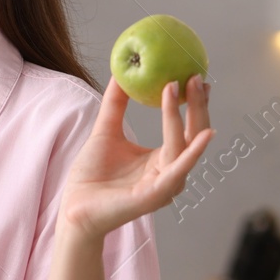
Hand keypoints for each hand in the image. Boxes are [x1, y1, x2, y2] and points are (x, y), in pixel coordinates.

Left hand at [57, 75, 213, 241]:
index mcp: (163, 158)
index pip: (185, 126)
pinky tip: (205, 134)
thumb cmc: (91, 175)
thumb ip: (116, 104)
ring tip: (184, 88)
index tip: (194, 75)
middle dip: (198, 104)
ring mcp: (166, 184)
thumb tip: (120, 73)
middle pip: (193, 133)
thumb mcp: (106, 131)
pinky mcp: (156, 195)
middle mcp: (170, 171)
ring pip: (184, 145)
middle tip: (196, 76)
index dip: (192, 102)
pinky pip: (178, 170)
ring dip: (188, 115)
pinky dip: (193, 152)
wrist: (74, 207)